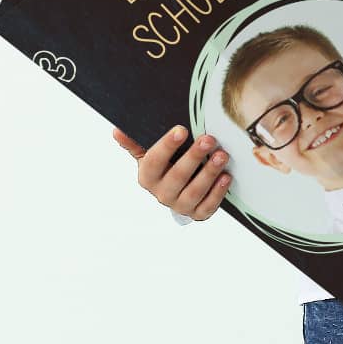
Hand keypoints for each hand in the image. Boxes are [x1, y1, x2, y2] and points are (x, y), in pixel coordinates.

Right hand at [112, 125, 231, 220]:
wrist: (176, 194)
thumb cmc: (164, 168)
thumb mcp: (149, 155)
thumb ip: (135, 144)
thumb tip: (117, 131)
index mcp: (147, 177)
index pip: (154, 161)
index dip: (167, 145)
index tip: (182, 129)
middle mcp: (162, 193)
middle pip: (177, 176)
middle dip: (194, 156)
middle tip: (209, 139)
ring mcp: (180, 205)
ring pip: (194, 192)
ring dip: (209, 173)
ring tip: (222, 155)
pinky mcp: (197, 214)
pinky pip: (208, 206)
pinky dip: (218, 192)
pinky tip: (226, 177)